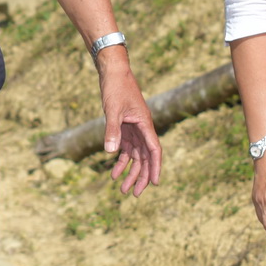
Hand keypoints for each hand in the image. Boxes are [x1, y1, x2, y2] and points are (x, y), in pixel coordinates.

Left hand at [96, 55, 163, 193]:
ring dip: (130, 172)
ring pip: (136, 156)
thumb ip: (112, 130)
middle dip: (141, 176)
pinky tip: (114, 172)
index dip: (155, 167)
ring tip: (122, 189)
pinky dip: (120, 161)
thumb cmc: (116, 87)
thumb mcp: (112, 109)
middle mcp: (142, 128)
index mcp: (145, 124)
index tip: (154, 183)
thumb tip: (110, 152)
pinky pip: (126, 149)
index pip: (154, 150)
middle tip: (134, 194)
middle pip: (145, 158)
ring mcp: (134, 129)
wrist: (113, 72)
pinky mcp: (125, 127)